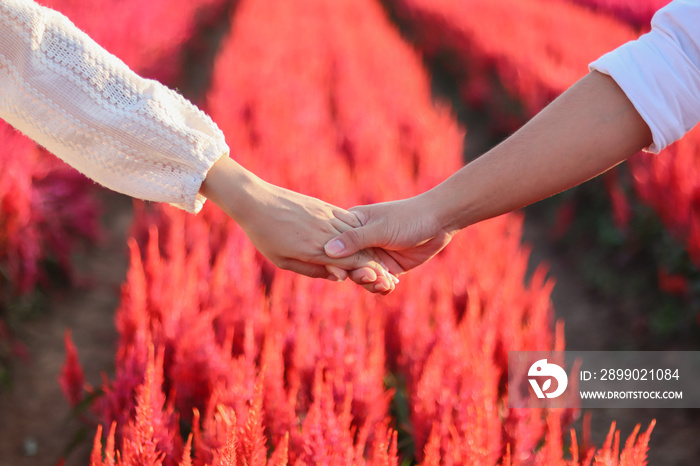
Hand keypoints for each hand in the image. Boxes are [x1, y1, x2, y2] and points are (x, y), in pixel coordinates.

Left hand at [200, 156, 396, 293]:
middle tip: (390, 275)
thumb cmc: (265, 236)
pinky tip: (366, 236)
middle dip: (376, 263)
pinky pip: (348, 219)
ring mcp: (326, 216)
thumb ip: (313, 270)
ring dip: (371, 247)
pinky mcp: (324, 206)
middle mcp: (325, 232)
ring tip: (383, 259)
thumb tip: (338, 276)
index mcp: (315, 249)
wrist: (255, 200)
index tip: (384, 280)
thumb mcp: (284, 261)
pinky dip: (358, 231)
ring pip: (356, 234)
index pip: (352, 263)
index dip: (370, 272)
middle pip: (359, 250)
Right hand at [324, 196, 454, 274]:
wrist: (439, 221)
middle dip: (357, 274)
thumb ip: (355, 239)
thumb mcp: (380, 228)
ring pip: (362, 276)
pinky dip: (382, 286)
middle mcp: (360, 242)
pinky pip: (378, 282)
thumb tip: (327, 250)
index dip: (333, 262)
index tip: (340, 274)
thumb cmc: (408, 217)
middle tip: (371, 276)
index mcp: (351, 225)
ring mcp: (374, 256)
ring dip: (371, 283)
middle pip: (347, 266)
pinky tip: (391, 285)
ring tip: (385, 283)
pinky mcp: (388, 267)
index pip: (332, 247)